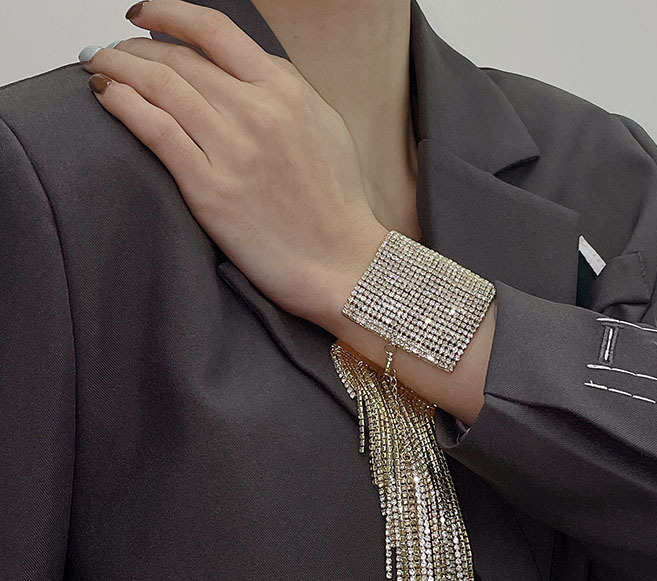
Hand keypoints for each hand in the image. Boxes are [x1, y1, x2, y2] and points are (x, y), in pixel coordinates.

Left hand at [79, 0, 388, 324]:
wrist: (341, 263)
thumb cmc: (337, 204)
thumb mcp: (326, 128)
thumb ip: (286, 90)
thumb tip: (244, 67)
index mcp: (286, 91)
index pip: (214, 31)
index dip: (169, 13)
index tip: (145, 16)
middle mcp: (257, 111)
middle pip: (178, 58)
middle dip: (133, 48)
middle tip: (111, 53)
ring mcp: (232, 149)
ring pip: (159, 86)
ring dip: (117, 68)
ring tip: (97, 68)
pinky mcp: (209, 189)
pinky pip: (154, 130)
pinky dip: (122, 105)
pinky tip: (106, 97)